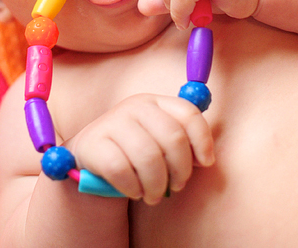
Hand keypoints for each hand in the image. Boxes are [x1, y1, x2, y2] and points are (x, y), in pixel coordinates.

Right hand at [67, 94, 214, 203]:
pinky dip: (133, 187)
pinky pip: (121, 170)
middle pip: (173, 137)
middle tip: (176, 187)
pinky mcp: (93, 143)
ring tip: (154, 195)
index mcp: (155, 102)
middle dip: (180, 169)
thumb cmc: (135, 152)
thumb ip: (183, 144)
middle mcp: (135, 106)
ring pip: (149, 157)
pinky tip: (134, 192)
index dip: (202, 140)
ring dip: (157, 185)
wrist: (92, 158)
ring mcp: (112, 122)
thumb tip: (204, 159)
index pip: (188, 113)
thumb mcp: (159, 141)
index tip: (205, 163)